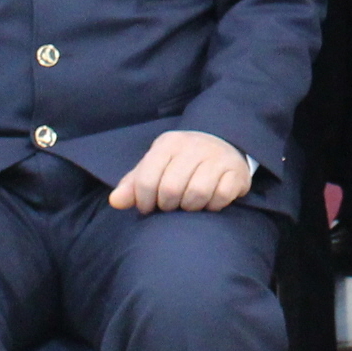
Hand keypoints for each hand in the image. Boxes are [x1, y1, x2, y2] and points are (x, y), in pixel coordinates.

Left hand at [114, 128, 253, 213]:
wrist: (222, 144)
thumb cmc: (179, 163)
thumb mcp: (154, 167)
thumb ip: (133, 184)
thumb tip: (115, 202)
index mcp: (169, 143)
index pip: (146, 180)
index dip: (144, 201)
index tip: (149, 207)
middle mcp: (194, 146)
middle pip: (171, 189)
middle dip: (168, 206)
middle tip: (171, 206)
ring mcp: (217, 157)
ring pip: (197, 194)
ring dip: (190, 207)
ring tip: (189, 204)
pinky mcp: (236, 171)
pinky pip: (221, 197)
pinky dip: (213, 205)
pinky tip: (209, 201)